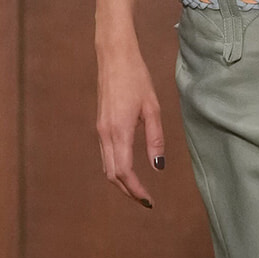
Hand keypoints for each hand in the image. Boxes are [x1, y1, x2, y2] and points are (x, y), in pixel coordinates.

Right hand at [96, 44, 165, 205]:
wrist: (113, 57)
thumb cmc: (136, 78)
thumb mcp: (152, 108)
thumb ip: (155, 139)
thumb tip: (158, 167)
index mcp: (119, 131)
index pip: (124, 172)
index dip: (135, 190)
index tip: (149, 200)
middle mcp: (105, 134)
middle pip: (112, 175)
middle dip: (128, 191)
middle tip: (145, 200)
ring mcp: (100, 130)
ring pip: (106, 167)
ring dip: (120, 182)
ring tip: (138, 190)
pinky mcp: (100, 125)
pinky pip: (104, 155)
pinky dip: (115, 168)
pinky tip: (128, 170)